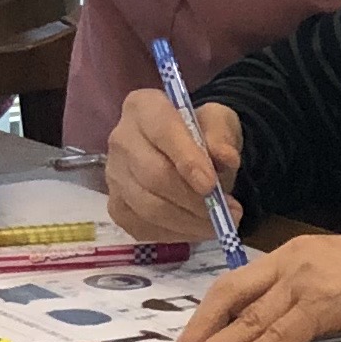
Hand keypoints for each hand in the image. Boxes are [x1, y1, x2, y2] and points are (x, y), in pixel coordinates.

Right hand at [106, 89, 241, 243]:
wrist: (188, 153)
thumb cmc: (202, 133)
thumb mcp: (219, 123)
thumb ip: (222, 136)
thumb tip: (225, 158)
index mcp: (142, 107)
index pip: (162, 131)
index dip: (186, 160)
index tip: (211, 185)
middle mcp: (120, 139)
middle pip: (153, 175)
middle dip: (193, 200)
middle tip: (226, 213)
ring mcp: (114, 175)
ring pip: (148, 207)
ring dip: (188, 222)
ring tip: (219, 225)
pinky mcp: (116, 206)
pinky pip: (142, 228)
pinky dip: (174, 234)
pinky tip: (196, 229)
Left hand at [163, 231, 340, 341]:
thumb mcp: (339, 282)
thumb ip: (305, 298)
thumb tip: (276, 326)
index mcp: (294, 254)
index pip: (236, 284)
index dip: (206, 316)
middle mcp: (294, 262)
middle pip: (231, 300)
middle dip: (198, 335)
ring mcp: (309, 282)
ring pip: (249, 322)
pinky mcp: (327, 304)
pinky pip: (278, 338)